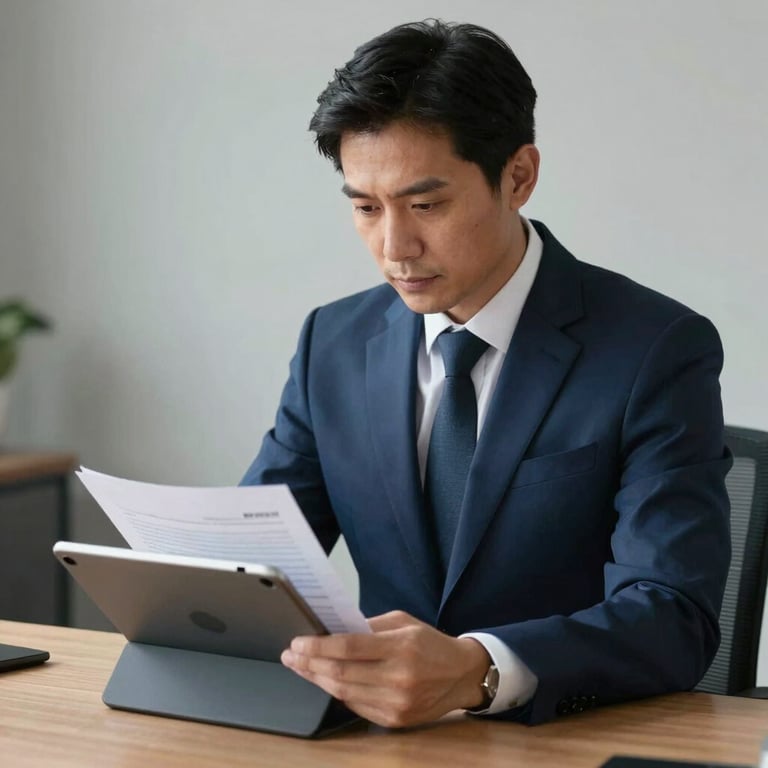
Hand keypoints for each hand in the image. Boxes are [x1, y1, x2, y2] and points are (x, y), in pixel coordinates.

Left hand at [280, 610, 490, 727]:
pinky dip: (337, 692)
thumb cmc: (429, 643)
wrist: (461, 674)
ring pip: (344, 693)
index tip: (298, 642)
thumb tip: (331, 628)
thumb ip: (368, 626)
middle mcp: (399, 677)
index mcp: (401, 647)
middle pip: (341, 673)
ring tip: (301, 667)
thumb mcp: (403, 621)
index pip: (349, 647)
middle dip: (309, 663)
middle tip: (291, 655)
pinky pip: (356, 706)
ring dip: (317, 679)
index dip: (318, 646)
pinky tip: (326, 680)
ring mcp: (397, 702)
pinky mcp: (395, 719)